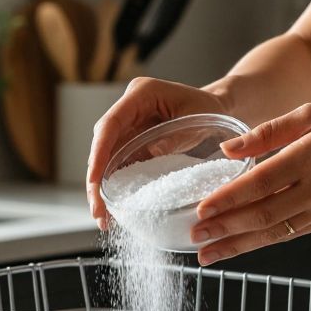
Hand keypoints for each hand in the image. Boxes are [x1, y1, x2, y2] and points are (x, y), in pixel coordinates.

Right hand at [87, 77, 231, 229]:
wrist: (215, 107)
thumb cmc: (209, 108)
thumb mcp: (197, 119)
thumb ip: (174, 136)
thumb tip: (149, 153)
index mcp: (140, 93)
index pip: (110, 124)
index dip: (99, 153)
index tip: (95, 181)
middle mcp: (128, 108)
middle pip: (101, 144)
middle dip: (96, 179)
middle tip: (98, 210)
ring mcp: (128, 126)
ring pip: (105, 157)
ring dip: (101, 187)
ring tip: (103, 217)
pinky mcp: (132, 141)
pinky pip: (118, 164)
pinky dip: (115, 185)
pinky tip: (113, 208)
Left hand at [191, 104, 310, 264]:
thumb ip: (270, 130)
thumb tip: (228, 149)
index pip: (261, 182)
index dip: (229, 199)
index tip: (201, 210)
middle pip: (263, 214)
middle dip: (225, 229)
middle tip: (194, 239)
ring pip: (274, 232)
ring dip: (237, 245)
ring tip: (207, 255)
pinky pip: (288, 234)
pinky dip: (260, 242)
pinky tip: (238, 246)